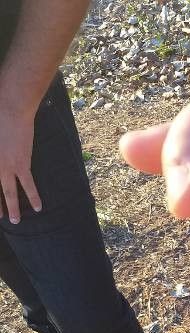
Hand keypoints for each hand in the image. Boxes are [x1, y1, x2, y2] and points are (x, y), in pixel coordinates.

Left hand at [0, 105, 41, 222]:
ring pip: (9, 193)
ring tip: (15, 221)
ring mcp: (6, 166)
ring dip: (12, 208)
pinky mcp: (21, 164)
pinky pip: (27, 185)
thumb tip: (2, 157)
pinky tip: (38, 208)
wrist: (11, 107)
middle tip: (1, 218)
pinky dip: (33, 197)